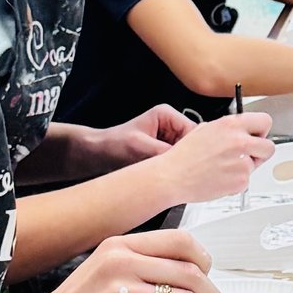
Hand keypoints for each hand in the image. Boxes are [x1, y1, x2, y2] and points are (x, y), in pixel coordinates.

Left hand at [74, 106, 195, 166]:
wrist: (97, 154)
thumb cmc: (113, 145)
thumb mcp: (140, 147)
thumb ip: (165, 153)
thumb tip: (185, 162)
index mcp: (167, 115)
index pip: (194, 132)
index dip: (195, 149)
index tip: (192, 165)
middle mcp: (171, 125)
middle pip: (193, 144)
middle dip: (187, 158)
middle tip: (180, 173)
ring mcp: (169, 139)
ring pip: (186, 155)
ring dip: (179, 165)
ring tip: (169, 175)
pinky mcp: (164, 152)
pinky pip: (177, 162)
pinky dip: (174, 171)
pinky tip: (167, 177)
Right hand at [147, 110, 273, 207]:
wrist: (173, 176)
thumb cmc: (184, 156)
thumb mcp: (205, 129)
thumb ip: (228, 129)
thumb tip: (240, 131)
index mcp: (231, 125)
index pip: (265, 121)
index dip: (261, 131)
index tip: (257, 136)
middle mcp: (240, 142)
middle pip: (269, 147)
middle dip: (260, 152)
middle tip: (247, 155)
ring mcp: (242, 163)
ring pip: (256, 165)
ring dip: (245, 167)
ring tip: (223, 168)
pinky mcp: (241, 181)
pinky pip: (246, 180)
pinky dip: (236, 181)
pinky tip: (220, 177)